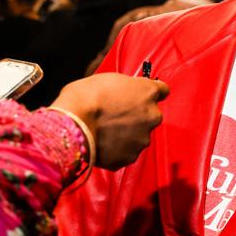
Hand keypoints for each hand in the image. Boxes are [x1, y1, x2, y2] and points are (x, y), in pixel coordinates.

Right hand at [51, 72, 168, 170]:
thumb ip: (125, 87)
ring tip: (105, 132)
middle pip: (151, 116)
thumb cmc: (85, 96)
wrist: (73, 124)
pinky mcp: (130, 157)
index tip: (141, 95)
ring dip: (127, 134)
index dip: (148, 93)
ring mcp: (143, 139)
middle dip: (137, 116)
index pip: (162, 90)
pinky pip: (126, 152)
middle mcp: (152, 116)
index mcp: (148, 92)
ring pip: (139, 136)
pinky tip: (102, 144)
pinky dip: (117, 149)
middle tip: (116, 116)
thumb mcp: (108, 79)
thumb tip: (126, 91)